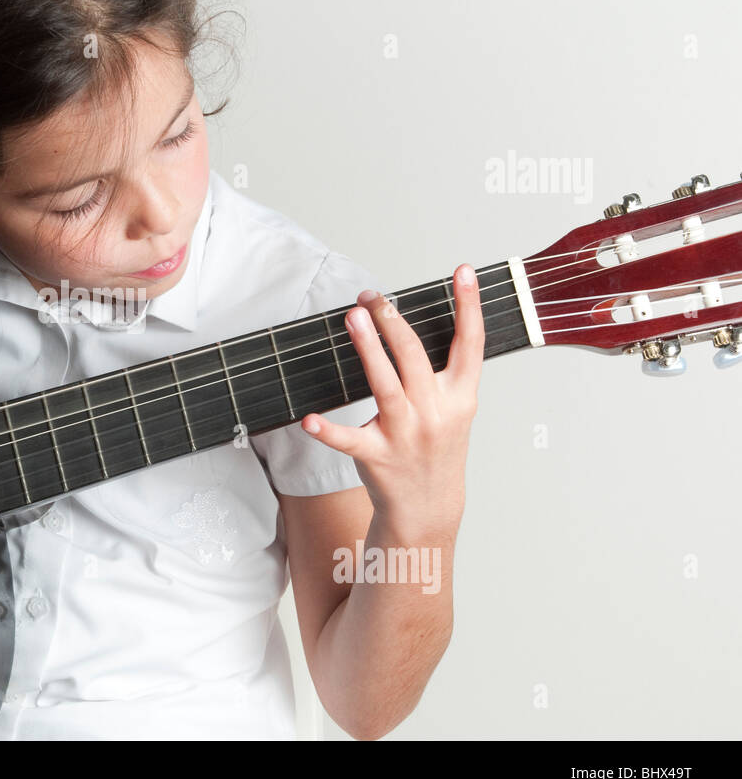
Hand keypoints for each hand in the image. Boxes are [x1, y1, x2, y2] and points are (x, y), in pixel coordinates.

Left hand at [300, 263, 484, 541]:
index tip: (462, 271)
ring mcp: (406, 436)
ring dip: (368, 349)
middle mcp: (436, 413)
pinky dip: (328, 431)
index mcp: (460, 397)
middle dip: (393, 321)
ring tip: (352, 317)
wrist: (429, 507)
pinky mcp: (377, 457)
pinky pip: (348, 440)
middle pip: (415, 357)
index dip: (468, 305)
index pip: (470, 344)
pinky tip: (309, 419)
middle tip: (372, 296)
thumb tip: (415, 320)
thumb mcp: (455, 408)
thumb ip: (444, 370)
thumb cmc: (436, 447)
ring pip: (386, 386)